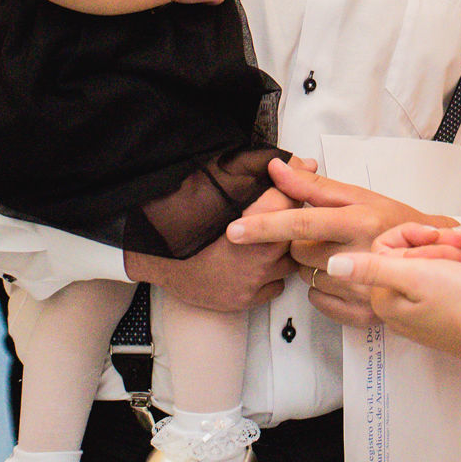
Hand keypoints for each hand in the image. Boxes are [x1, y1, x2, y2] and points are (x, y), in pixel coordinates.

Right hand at [125, 177, 302, 311]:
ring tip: (261, 243)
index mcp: (257, 215)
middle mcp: (262, 249)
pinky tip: (252, 265)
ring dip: (281, 252)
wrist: (156, 254)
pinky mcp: (246, 298)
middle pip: (297, 233)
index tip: (295, 187)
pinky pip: (275, 286)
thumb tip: (304, 164)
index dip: (297, 190)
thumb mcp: (222, 183)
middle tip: (273, 218)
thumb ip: (266, 172)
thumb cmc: (185, 217)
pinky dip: (269, 276)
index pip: (297, 198)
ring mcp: (255, 277)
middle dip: (288, 224)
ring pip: (290, 263)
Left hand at [226, 158, 451, 327]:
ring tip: (341, 255)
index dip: (264, 226)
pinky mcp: (365, 315)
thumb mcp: (359, 196)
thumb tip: (276, 168)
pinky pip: (318, 301)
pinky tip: (342, 275)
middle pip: (299, 253)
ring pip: (307, 278)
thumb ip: (313, 186)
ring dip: (313, 267)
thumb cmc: (395, 221)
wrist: (439, 257)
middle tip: (325, 236)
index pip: (301, 223)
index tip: (234, 231)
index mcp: (359, 221)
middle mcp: (361, 255)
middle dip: (301, 244)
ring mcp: (364, 289)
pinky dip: (322, 289)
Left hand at [374, 224, 460, 342]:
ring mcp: (417, 315)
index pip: (385, 247)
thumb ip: (372, 268)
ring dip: (444, 254)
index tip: (437, 235)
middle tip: (460, 243)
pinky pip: (436, 283)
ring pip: (422, 267)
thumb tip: (332, 265)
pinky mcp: (438, 317)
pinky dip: (452, 270)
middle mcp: (396, 310)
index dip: (413, 235)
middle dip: (431, 245)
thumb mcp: (416, 275)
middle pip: (403, 257)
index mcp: (385, 298)